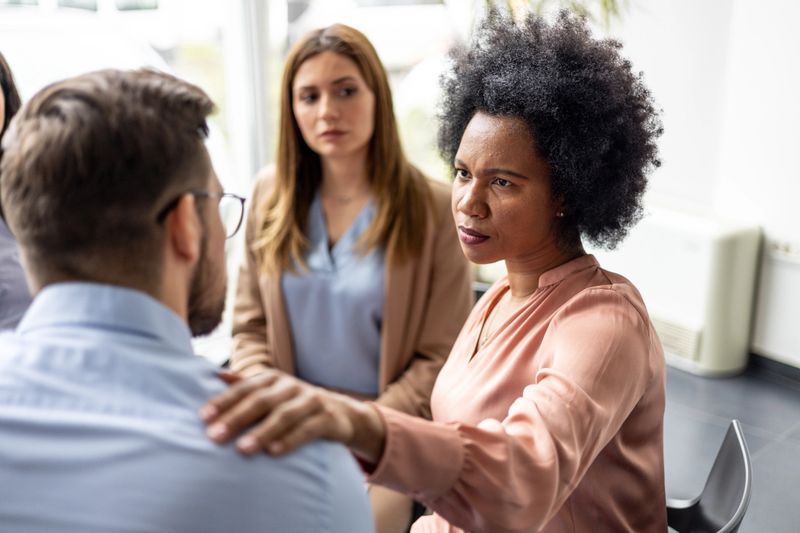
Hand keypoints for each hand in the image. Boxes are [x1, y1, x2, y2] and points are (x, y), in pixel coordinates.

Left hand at [200, 369, 385, 461]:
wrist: (342, 414)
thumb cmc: (295, 406)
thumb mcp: (272, 393)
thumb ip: (245, 386)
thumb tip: (215, 375)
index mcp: (273, 379)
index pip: (244, 388)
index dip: (224, 401)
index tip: (203, 418)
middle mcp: (291, 386)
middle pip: (261, 401)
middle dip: (236, 418)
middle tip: (215, 437)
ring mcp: (311, 400)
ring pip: (284, 415)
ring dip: (262, 432)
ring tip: (243, 450)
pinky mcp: (328, 418)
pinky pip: (308, 429)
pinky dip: (291, 440)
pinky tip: (274, 453)